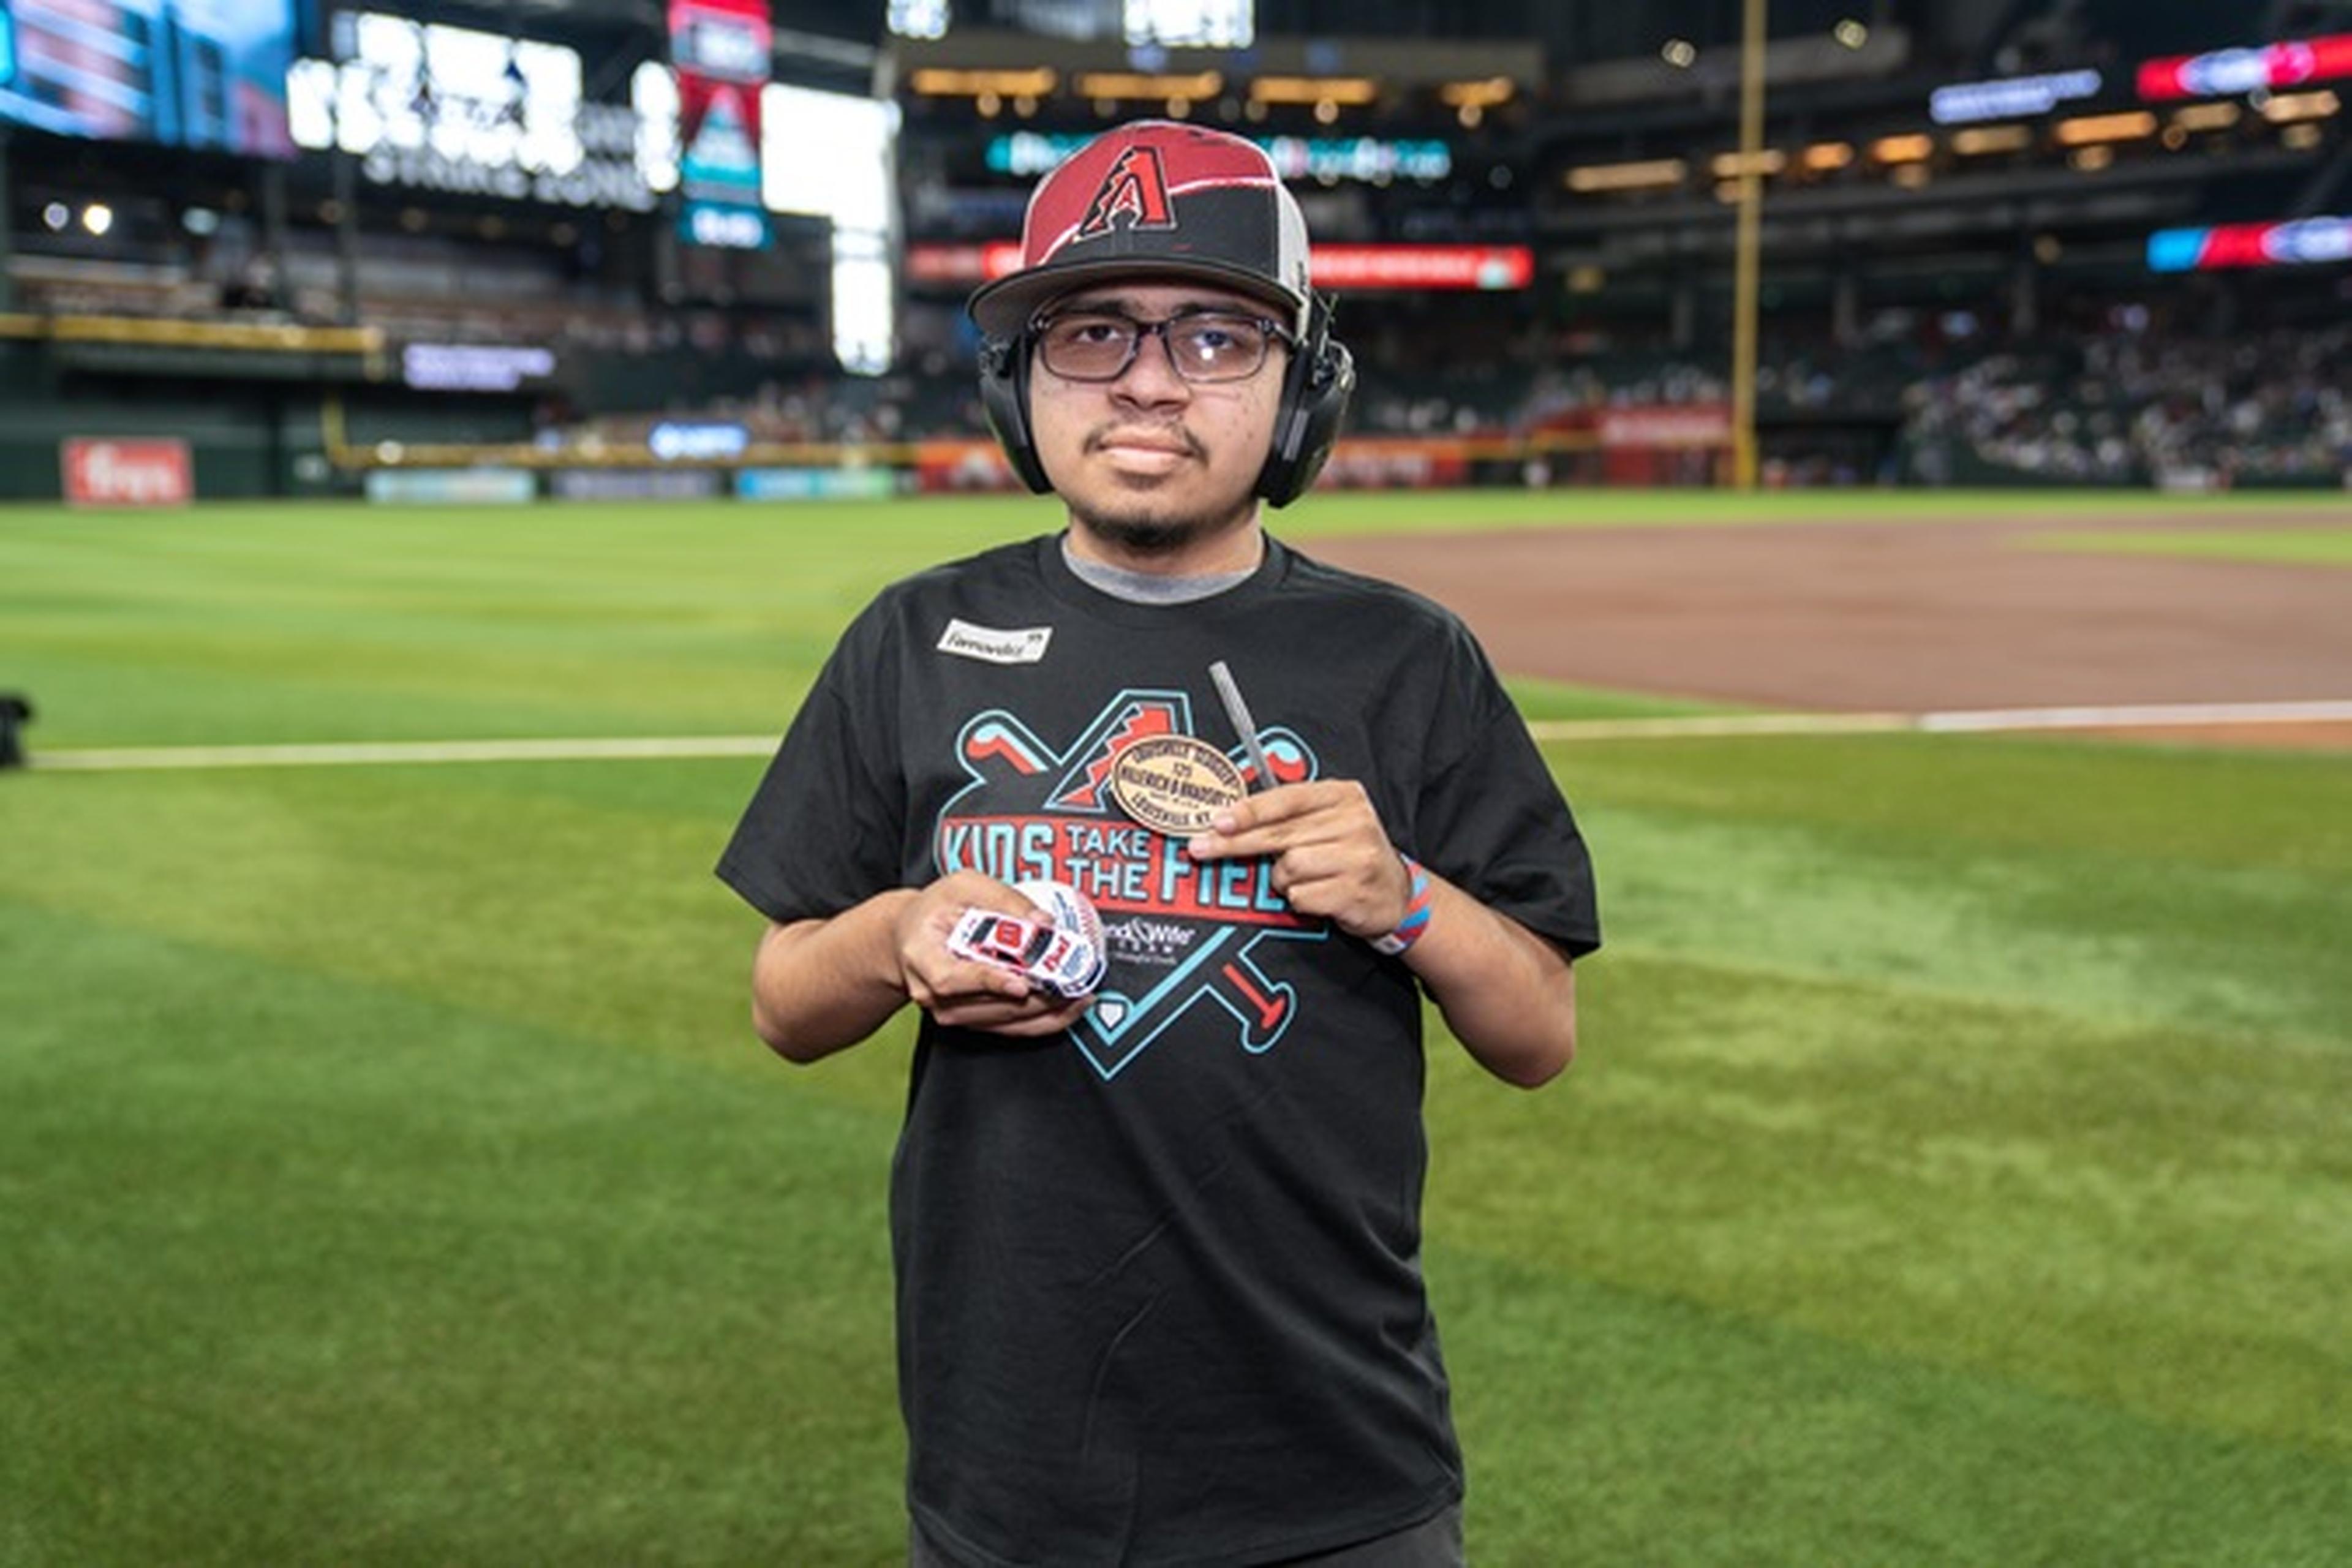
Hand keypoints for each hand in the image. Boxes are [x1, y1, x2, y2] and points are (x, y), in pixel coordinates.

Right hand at [893, 872, 1095, 1036]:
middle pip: (987, 1005)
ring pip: (1003, 1021)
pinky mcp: (971, 1019)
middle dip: (1034, 997)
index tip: (1020, 983)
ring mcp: (951, 1011)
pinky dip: (1043, 1021)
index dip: (987, 982)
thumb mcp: (964, 886)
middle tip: (1071, 985)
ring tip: (1080, 995)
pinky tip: (1069, 1008)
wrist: (911, 935)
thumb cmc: (935, 909)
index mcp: (922, 958)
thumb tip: (1043, 923)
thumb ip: (1003, 899)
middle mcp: (932, 993)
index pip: (951, 979)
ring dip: (1045, 1012)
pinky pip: (1010, 1028)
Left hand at [1184, 781, 1413, 940]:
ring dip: (1282, 879)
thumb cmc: (1349, 853)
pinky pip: (1302, 896)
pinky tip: (1316, 894)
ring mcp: (1358, 857)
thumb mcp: (1329, 821)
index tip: (1217, 821)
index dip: (1249, 811)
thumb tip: (1228, 818)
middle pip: (1278, 834)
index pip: (1286, 799)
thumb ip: (1289, 816)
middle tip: (1200, 848)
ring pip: (1289, 867)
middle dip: (1234, 843)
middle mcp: (1354, 821)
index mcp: (1342, 796)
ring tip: (1300, 879)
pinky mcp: (1356, 891)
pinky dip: (1299, 899)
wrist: (1396, 894)